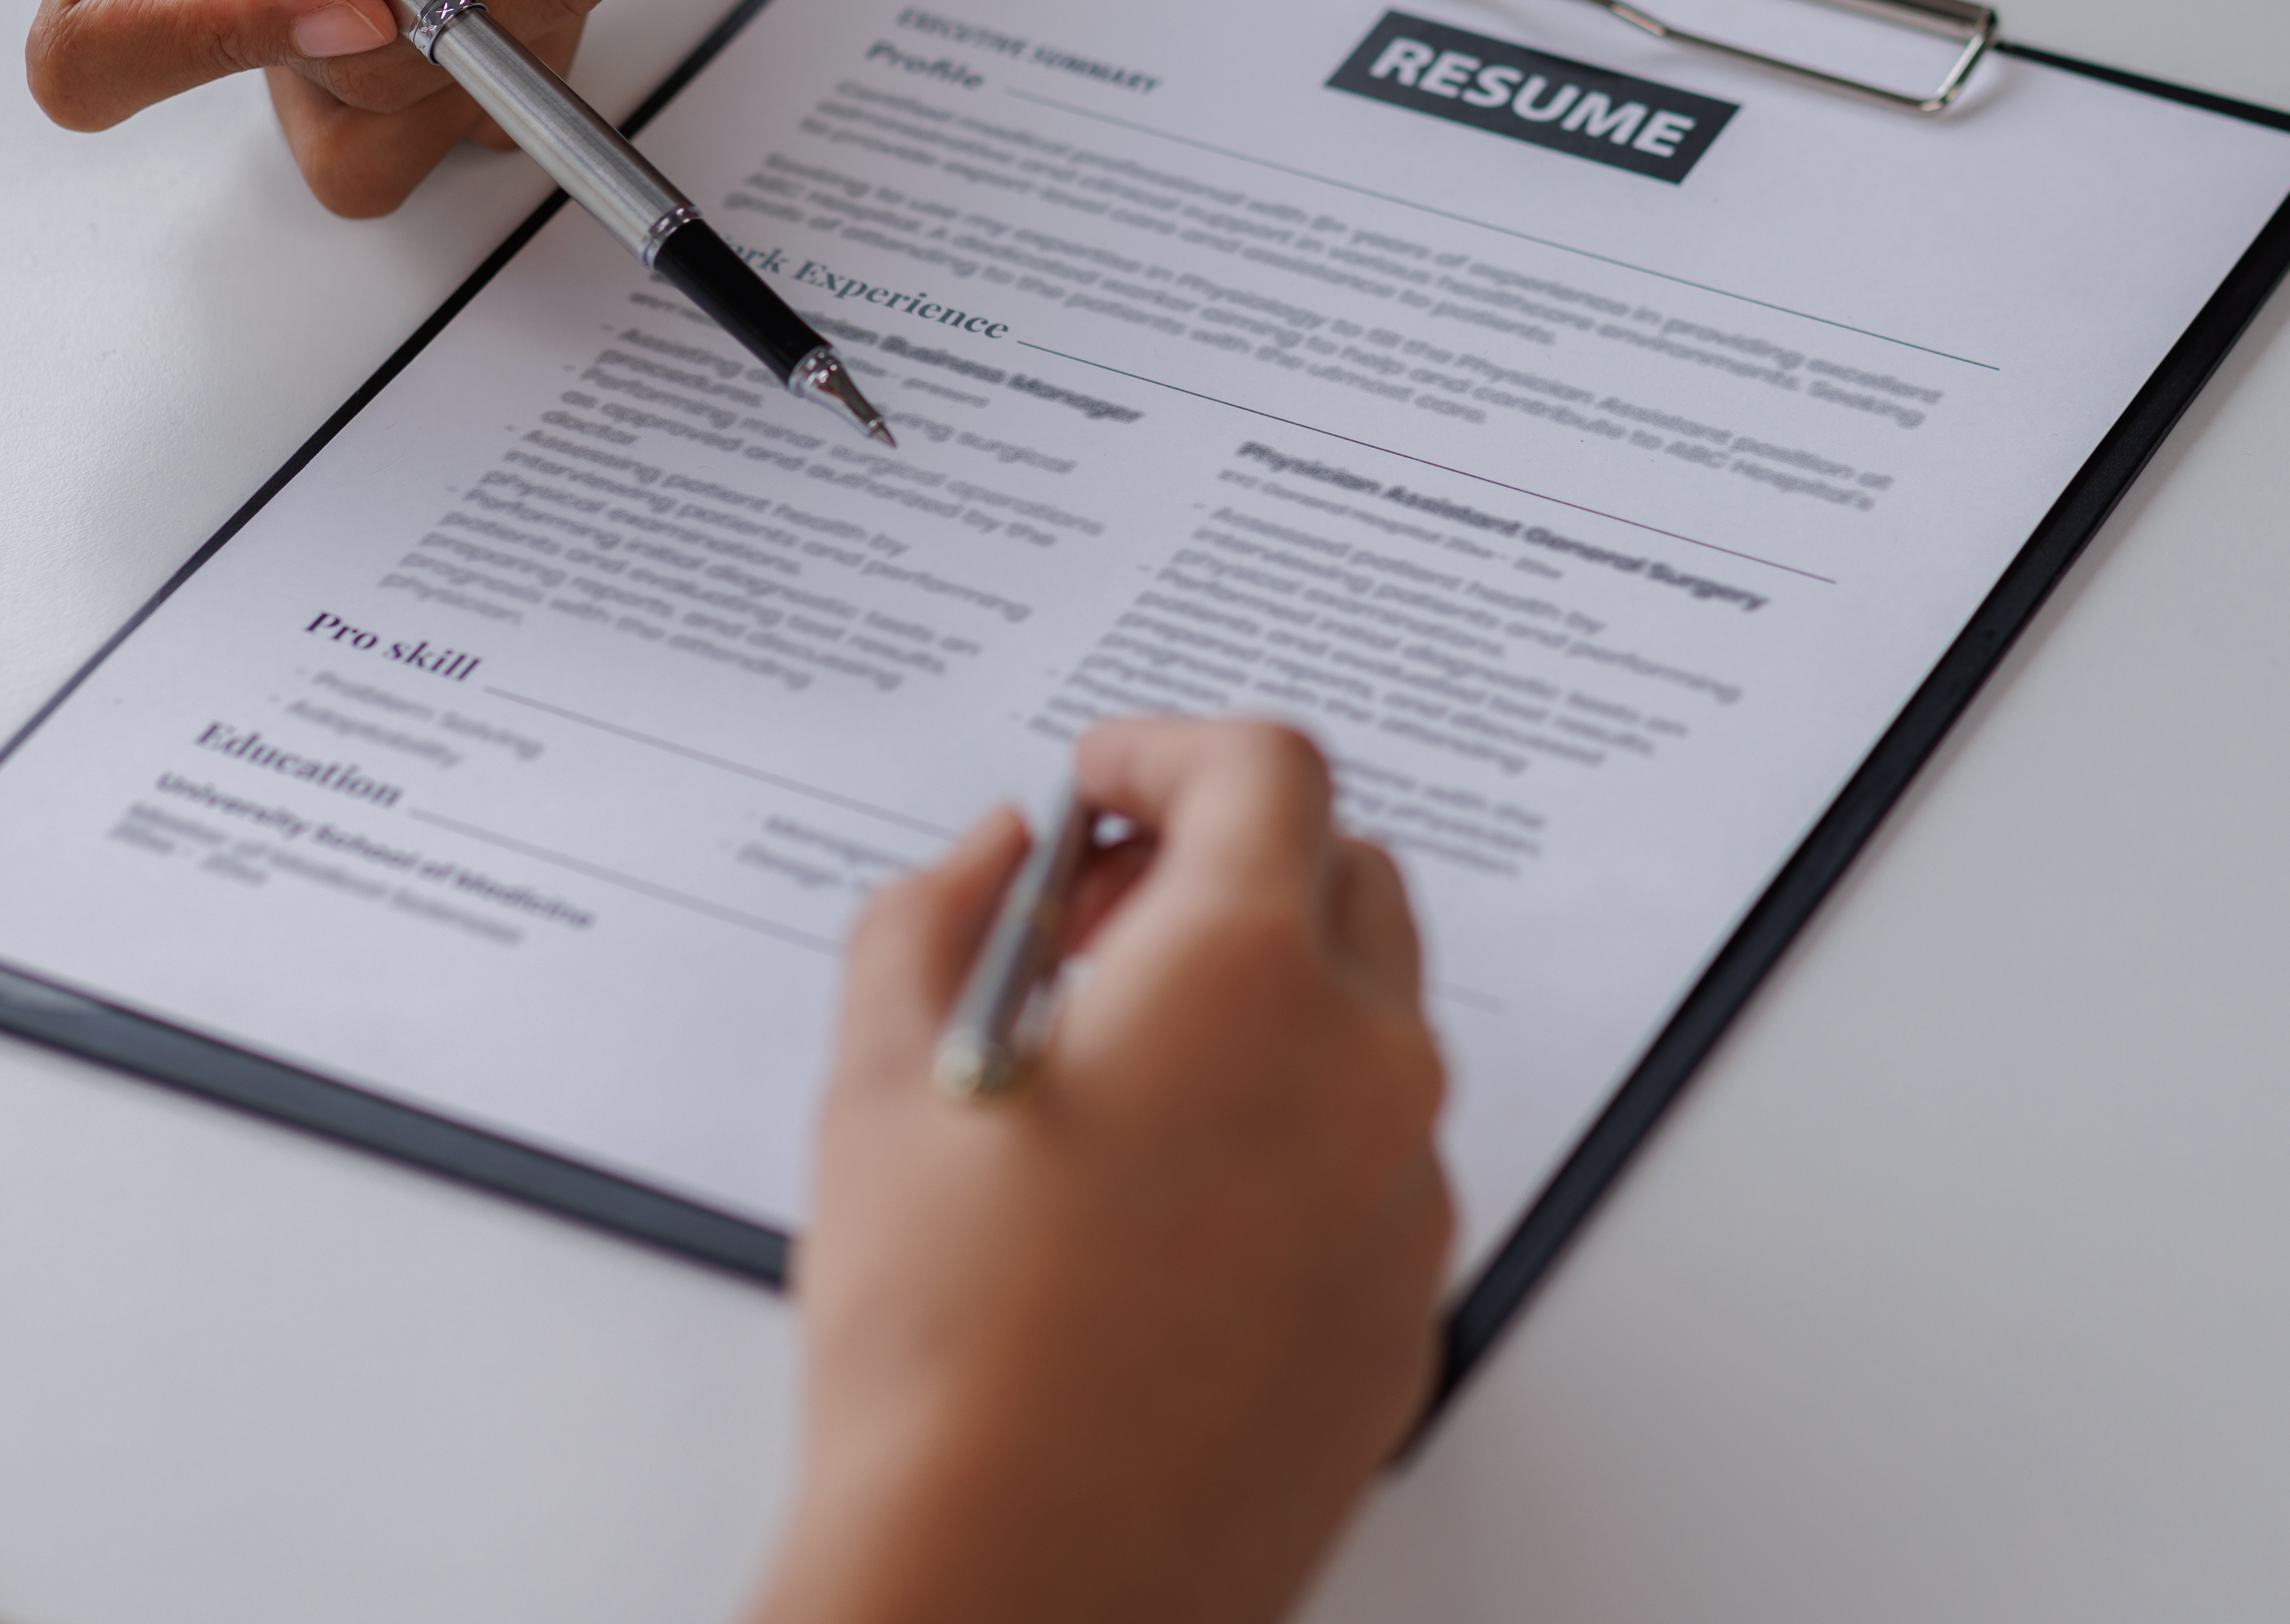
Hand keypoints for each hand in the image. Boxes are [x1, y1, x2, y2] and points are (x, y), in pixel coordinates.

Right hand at [753, 719, 1453, 1623]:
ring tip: (1124, 1069)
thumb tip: (994, 858)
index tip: (1110, 778)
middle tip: (1101, 922)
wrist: (1017, 1580)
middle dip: (1225, 864)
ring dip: (1266, 1002)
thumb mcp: (881, 1082)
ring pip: (1368, 1027)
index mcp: (1247, 975)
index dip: (1171, 749)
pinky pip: (1372, 1164)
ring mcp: (1404, 1196)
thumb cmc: (946, 1352)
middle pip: (1343, 879)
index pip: (1266, 770)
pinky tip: (1171, 1199)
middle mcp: (1364, 1068)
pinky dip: (1293, 1133)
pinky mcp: (1408, 1307)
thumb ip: (935, 916)